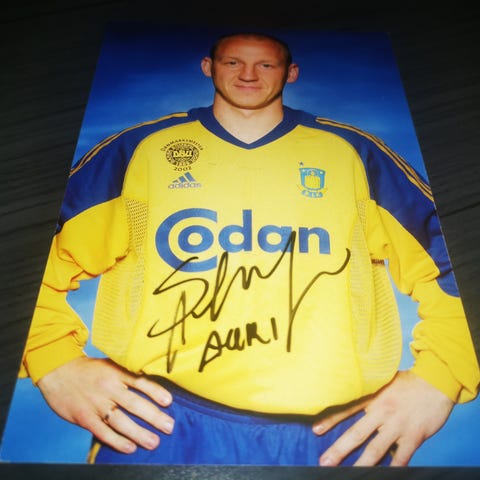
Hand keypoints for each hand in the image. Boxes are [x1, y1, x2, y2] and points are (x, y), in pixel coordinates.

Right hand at [37, 356, 173, 453]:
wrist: (58, 371)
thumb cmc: (89, 370)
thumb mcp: (110, 364)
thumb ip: (127, 373)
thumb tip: (152, 384)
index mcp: (116, 372)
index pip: (140, 381)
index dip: (155, 391)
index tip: (169, 401)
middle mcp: (108, 388)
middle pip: (134, 403)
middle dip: (154, 417)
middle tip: (169, 426)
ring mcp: (96, 403)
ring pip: (120, 421)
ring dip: (139, 433)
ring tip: (154, 442)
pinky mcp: (84, 417)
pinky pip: (102, 431)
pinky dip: (116, 441)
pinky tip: (130, 447)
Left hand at [312, 370, 453, 465]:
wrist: (436, 381)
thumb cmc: (407, 382)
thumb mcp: (383, 381)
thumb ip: (368, 392)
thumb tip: (349, 396)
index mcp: (372, 396)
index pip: (347, 408)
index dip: (330, 419)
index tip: (316, 430)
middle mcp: (382, 411)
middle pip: (357, 433)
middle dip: (339, 449)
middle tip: (325, 462)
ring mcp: (397, 426)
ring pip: (375, 449)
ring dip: (361, 464)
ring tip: (349, 475)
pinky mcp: (414, 436)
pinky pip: (401, 458)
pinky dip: (392, 469)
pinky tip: (384, 476)